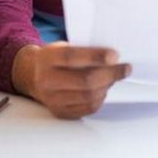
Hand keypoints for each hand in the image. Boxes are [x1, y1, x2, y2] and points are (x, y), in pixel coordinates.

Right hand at [12, 42, 130, 118]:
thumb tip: (113, 56)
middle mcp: (47, 80)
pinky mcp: (60, 112)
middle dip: (110, 74)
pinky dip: (100, 98)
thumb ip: (82, 49)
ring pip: (89, 96)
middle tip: (125, 68)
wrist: (32, 74)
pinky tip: (104, 88)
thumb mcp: (62, 46)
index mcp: (48, 58)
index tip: (115, 55)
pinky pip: (87, 108)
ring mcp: (52, 99)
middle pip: (85, 80)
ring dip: (107, 86)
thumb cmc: (55, 57)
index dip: (95, 56)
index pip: (72, 57)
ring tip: (115, 77)